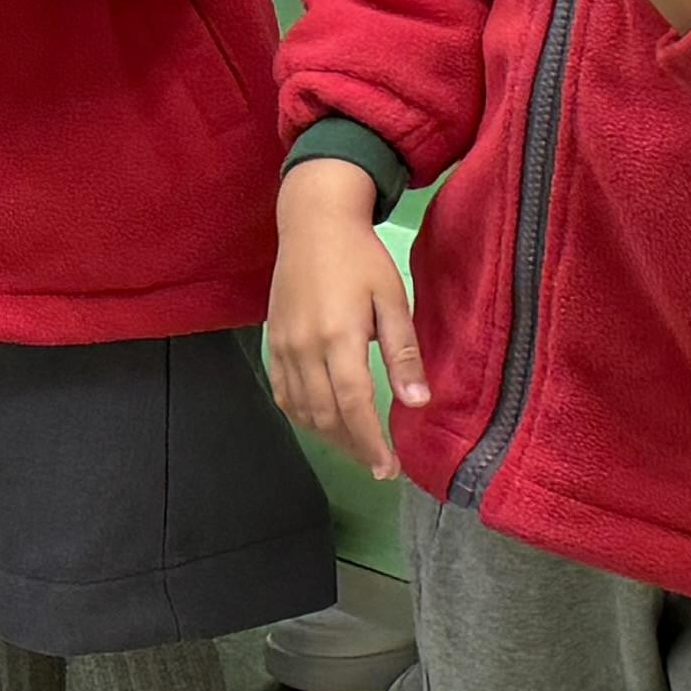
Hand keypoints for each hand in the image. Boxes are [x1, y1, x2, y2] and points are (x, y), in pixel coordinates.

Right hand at [267, 158, 424, 475]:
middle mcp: (304, 348)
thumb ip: (403, 352)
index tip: (390, 469)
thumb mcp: (392, 298)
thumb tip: (417, 402)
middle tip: (380, 465)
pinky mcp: (273, 342)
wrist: (313, 221)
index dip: (371, 443)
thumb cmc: (360, 257)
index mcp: (338, 337)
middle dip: (354, 447)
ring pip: (302, 411)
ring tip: (358, 448)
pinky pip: (284, 394)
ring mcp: (284, 347)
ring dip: (330, 437)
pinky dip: (304, 417)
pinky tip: (324, 422)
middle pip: (326, 416)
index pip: (354, 406)